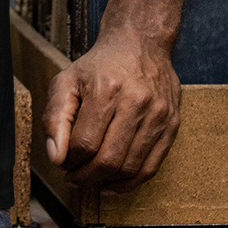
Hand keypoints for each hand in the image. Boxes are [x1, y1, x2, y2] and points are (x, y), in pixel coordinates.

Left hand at [43, 31, 180, 192]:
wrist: (140, 44)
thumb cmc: (99, 66)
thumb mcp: (66, 81)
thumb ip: (55, 117)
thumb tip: (55, 157)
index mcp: (106, 90)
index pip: (85, 143)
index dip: (70, 160)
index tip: (63, 163)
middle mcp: (136, 102)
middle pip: (109, 159)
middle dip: (87, 177)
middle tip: (74, 180)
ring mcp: (158, 115)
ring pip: (131, 167)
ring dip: (107, 182)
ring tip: (91, 181)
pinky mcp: (172, 124)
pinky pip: (152, 166)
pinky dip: (131, 182)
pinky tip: (113, 183)